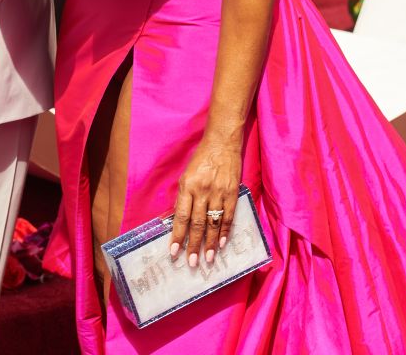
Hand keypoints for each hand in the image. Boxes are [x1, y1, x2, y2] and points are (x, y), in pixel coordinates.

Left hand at [169, 135, 241, 267]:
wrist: (222, 142)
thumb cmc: (201, 158)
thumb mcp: (186, 174)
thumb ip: (184, 196)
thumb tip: (180, 219)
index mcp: (187, 186)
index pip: (181, 216)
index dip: (177, 235)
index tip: (173, 252)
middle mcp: (202, 191)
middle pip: (197, 223)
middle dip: (193, 245)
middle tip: (191, 262)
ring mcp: (219, 192)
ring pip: (213, 223)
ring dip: (209, 243)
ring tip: (207, 259)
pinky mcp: (232, 193)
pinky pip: (228, 216)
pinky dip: (225, 232)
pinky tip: (221, 244)